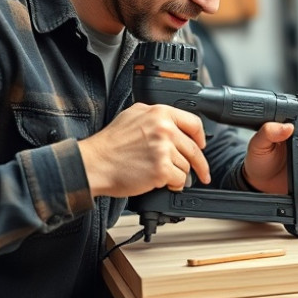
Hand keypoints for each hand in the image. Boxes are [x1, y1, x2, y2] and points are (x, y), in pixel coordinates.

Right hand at [77, 103, 210, 197]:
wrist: (94, 163)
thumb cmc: (110, 143)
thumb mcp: (132, 115)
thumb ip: (155, 117)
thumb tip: (172, 124)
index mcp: (160, 113)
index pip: (193, 123)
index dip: (200, 137)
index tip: (202, 145)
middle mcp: (164, 129)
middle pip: (194, 148)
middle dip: (199, 164)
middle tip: (202, 173)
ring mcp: (164, 149)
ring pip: (186, 166)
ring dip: (178, 174)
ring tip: (162, 174)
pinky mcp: (161, 169)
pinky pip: (180, 180)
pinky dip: (174, 184)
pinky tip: (163, 183)